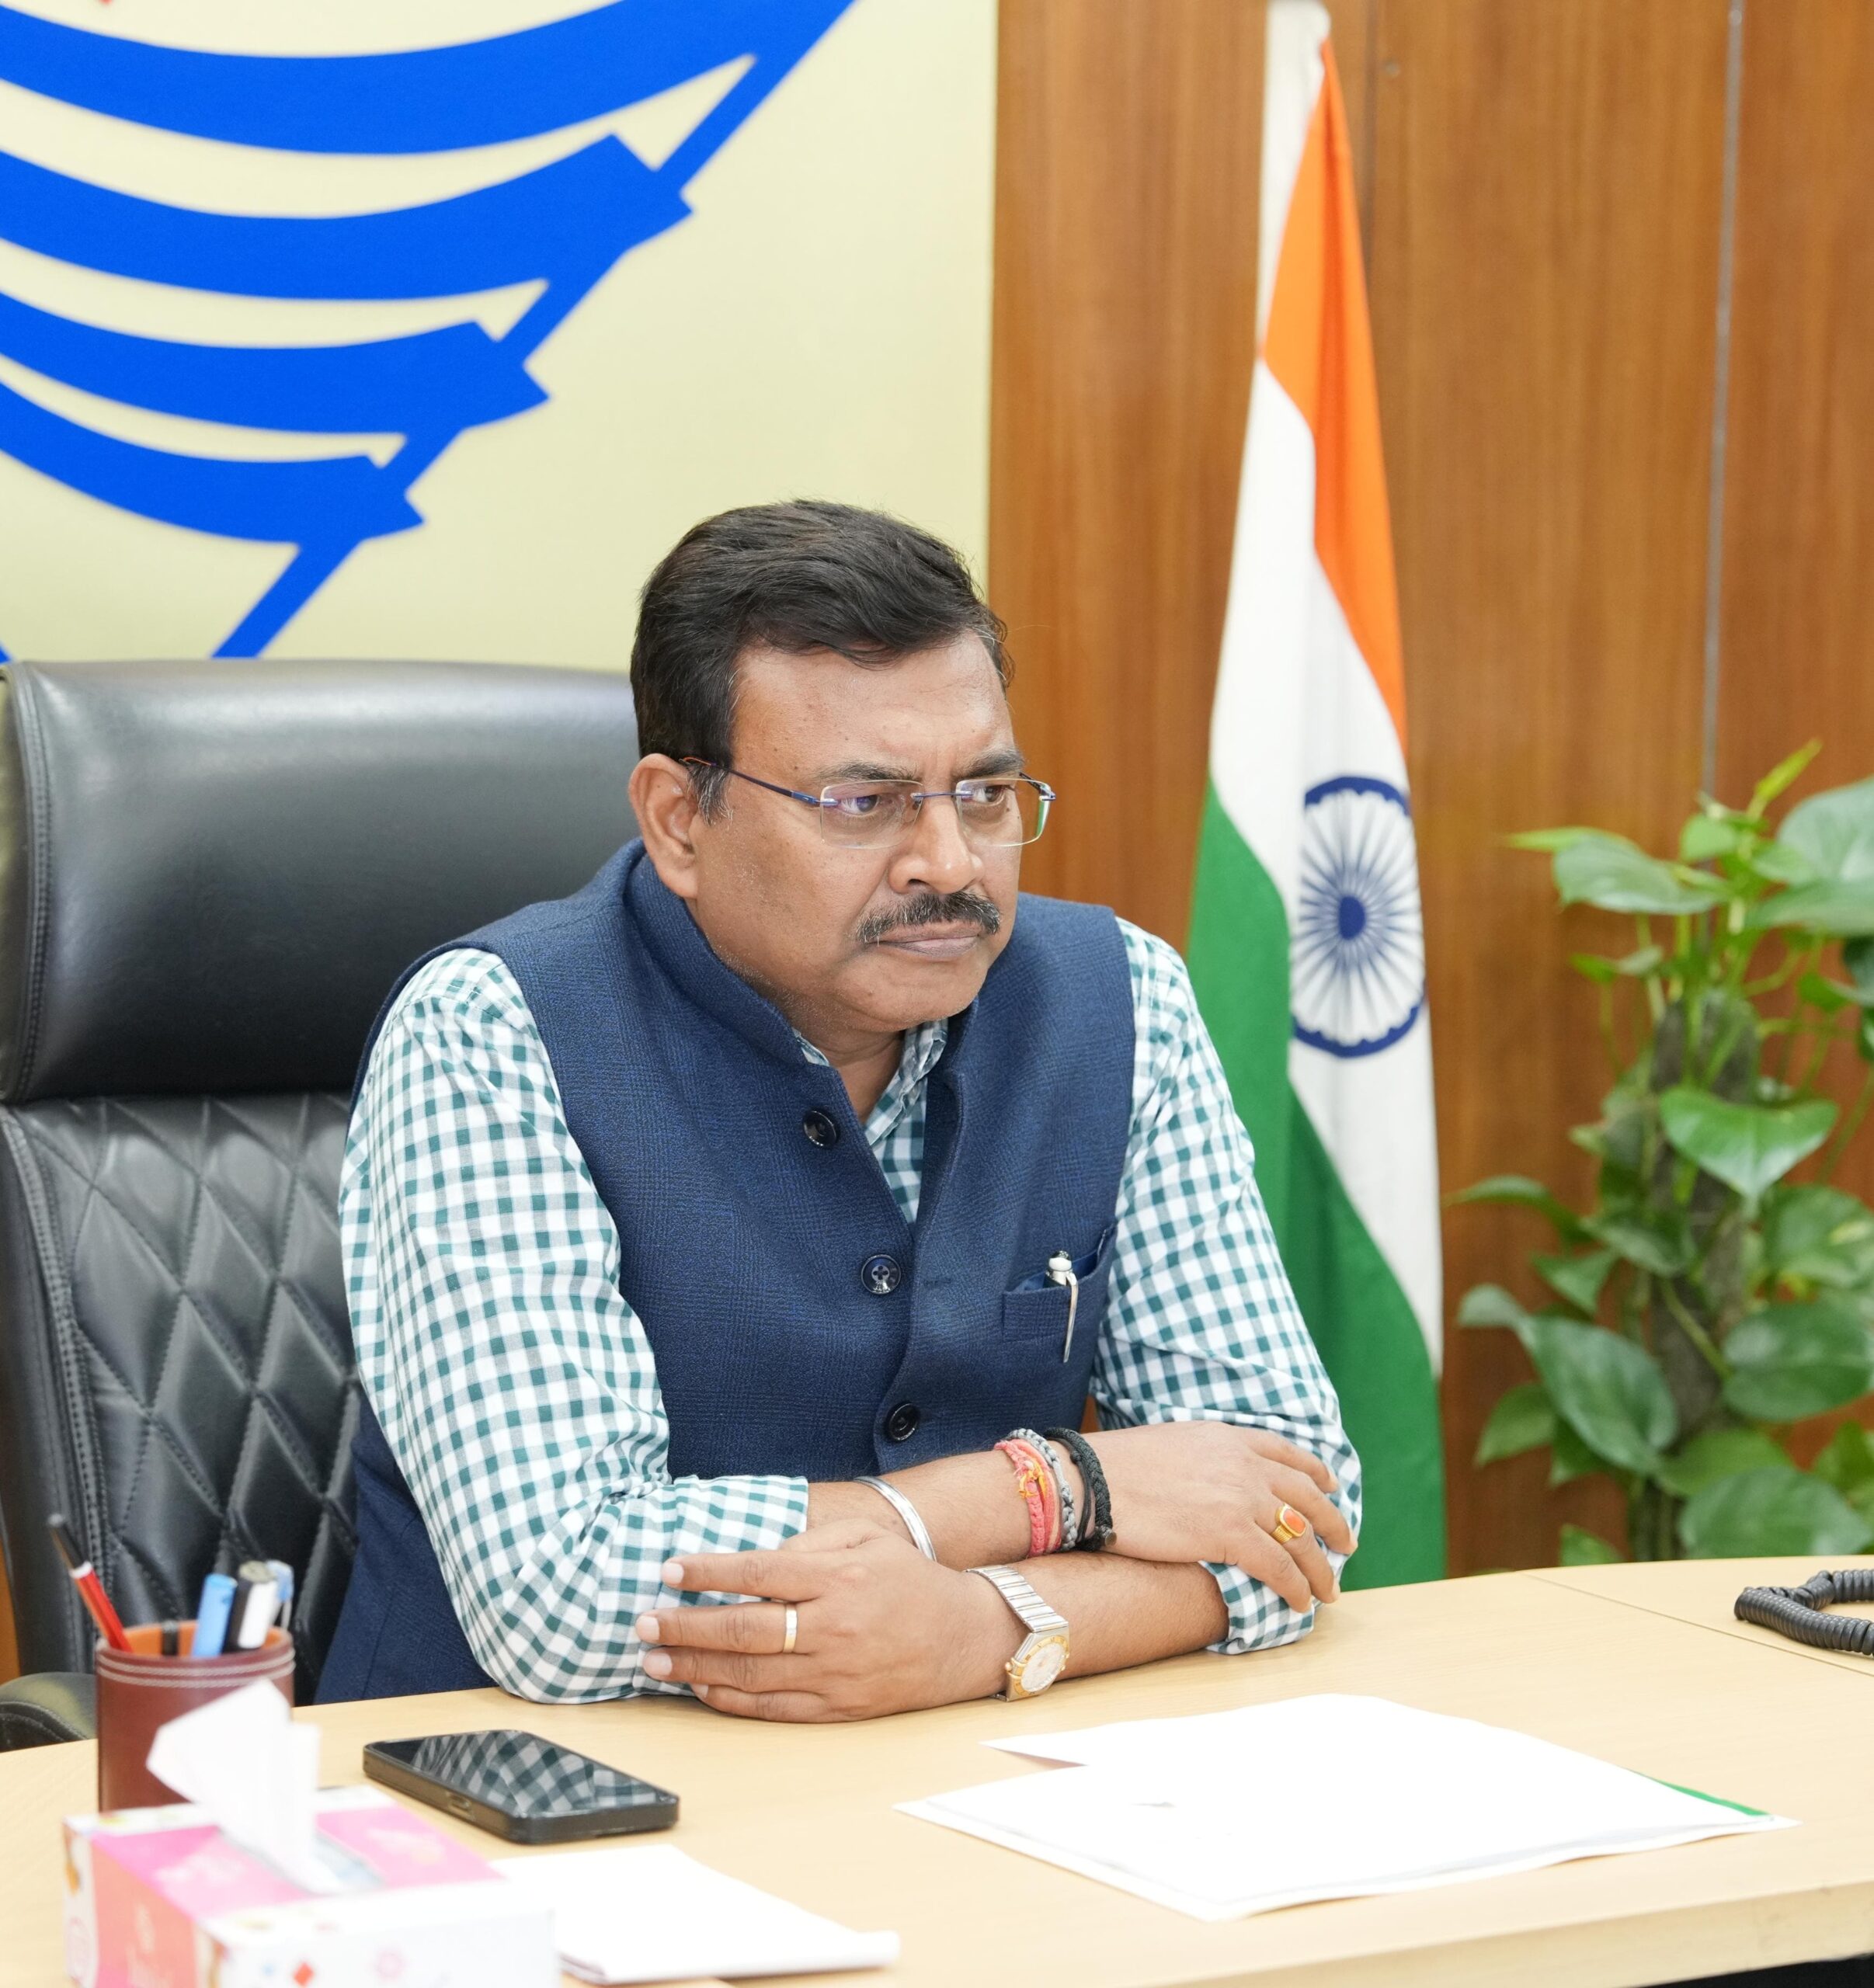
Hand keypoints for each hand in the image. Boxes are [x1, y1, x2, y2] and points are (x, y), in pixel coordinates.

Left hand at [635, 1523, 1017, 1721]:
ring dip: (695, 1668)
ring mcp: (834, 1674)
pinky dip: (730, 1700)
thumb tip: (753, 1560)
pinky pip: (772, 1708)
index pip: (758, 1574)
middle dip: (684, 1627)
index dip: (708, 1573)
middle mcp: (832, 1628)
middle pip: (744, 1630)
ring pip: (750, 1675)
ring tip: (654, 1660)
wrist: (961, 1636)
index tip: (670, 1570)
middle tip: (643, 1623)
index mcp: (838, 1578)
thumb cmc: (907, 1578)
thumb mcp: (866, 1539)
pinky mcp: (837, 1708)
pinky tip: (699, 1688)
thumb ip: (809, 1543)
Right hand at [1084, 1423, 1353, 1611]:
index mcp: (1229, 1438)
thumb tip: (1210, 1477)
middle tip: (1346, 1545)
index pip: (1288, 1453)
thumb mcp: (1173, 1442)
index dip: (1316, 1473)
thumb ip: (1205, 1456)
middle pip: (1306, 1496)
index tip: (1330, 1487)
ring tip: (1330, 1590)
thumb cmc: (1117, 1465)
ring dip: (1320, 1567)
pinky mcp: (1229, 1533)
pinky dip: (1295, 1587)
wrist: (1092, 1479)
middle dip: (1333, 1523)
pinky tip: (1301, 1602)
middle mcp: (1244, 1464)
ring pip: (1300, 1536)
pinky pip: (1278, 1566)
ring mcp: (1240, 1497)